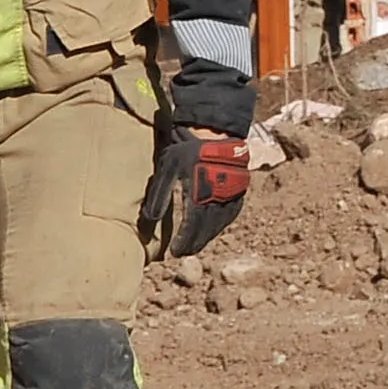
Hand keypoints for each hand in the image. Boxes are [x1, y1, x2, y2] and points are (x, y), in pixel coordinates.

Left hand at [141, 126, 251, 258]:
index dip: (183, 242)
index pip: (192, 228)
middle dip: (193, 244)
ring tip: (193, 245)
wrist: (216, 135)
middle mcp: (218, 200)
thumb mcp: (168, 168)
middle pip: (205, 232)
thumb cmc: (188, 151)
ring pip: (218, 226)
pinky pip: (227, 217)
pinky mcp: (239, 194)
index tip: (174, 253)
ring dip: (205, 238)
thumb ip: (159, 194)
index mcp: (199, 195)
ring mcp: (231, 198)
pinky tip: (208, 230)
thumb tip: (149, 219)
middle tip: (182, 253)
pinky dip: (216, 227)